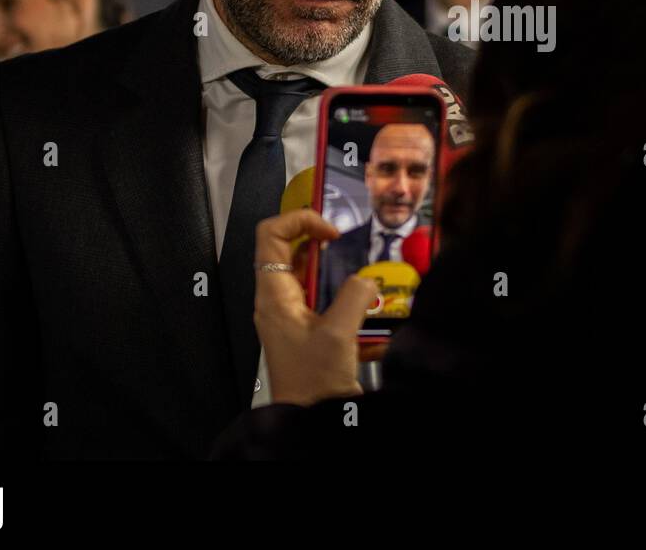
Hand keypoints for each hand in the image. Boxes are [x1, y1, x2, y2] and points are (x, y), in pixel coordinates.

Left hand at [253, 209, 378, 405]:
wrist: (310, 423)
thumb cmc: (312, 384)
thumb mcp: (338, 334)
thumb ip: (354, 295)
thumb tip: (368, 280)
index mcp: (274, 295)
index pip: (271, 234)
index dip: (300, 221)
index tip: (331, 232)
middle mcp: (279, 301)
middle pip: (293, 251)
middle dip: (326, 247)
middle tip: (351, 249)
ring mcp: (294, 317)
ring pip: (315, 278)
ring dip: (343, 277)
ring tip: (368, 286)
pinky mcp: (311, 332)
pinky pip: (330, 305)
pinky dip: (352, 307)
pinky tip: (374, 327)